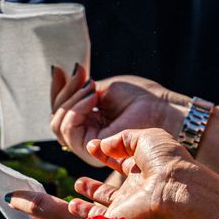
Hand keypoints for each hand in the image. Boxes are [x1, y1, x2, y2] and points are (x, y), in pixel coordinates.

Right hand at [51, 69, 187, 164]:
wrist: (162, 110)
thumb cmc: (141, 99)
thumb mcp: (104, 89)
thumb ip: (80, 91)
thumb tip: (58, 75)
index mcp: (90, 122)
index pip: (61, 111)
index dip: (57, 90)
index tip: (60, 69)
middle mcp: (87, 136)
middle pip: (56, 119)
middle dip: (63, 94)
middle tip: (80, 76)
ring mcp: (88, 145)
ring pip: (59, 126)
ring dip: (70, 102)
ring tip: (91, 90)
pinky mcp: (91, 150)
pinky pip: (69, 131)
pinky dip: (75, 110)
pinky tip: (91, 99)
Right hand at [72, 128, 198, 218]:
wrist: (174, 188)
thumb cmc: (165, 160)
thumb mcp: (145, 138)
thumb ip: (122, 138)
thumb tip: (104, 144)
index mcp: (142, 168)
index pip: (119, 162)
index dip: (104, 154)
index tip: (91, 146)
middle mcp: (134, 189)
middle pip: (109, 191)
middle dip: (93, 187)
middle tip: (79, 181)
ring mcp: (126, 206)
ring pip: (102, 209)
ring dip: (85, 206)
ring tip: (74, 199)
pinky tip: (71, 217)